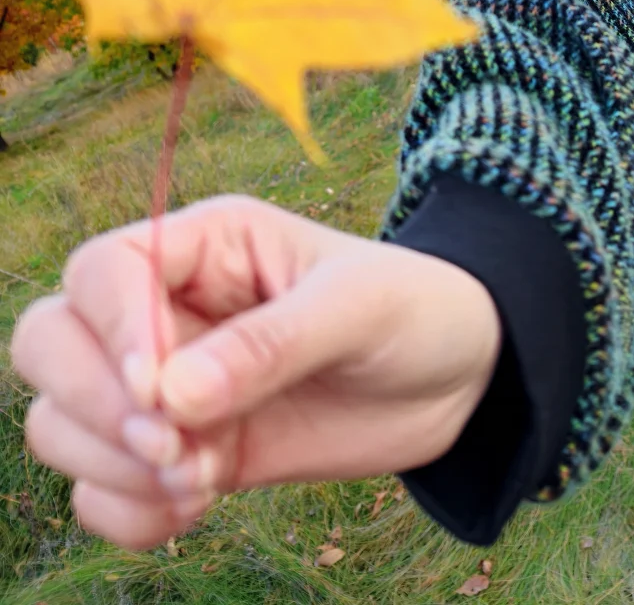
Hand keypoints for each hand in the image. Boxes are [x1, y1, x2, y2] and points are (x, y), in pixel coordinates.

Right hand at [11, 194, 500, 550]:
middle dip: (93, 405)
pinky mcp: (185, 449)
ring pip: (61, 421)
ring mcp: (170, 384)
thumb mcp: (357, 309)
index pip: (101, 271)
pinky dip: (128, 511)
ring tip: (202, 476)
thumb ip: (270, 345)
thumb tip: (172, 396)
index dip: (110, 331)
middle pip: (51, 342)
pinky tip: (197, 503)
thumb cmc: (415, 310)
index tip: (161, 393)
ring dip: (111, 466)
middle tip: (177, 446)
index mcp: (207, 244)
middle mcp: (170, 308)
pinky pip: (101, 490)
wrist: (459, 375)